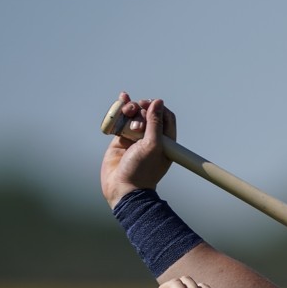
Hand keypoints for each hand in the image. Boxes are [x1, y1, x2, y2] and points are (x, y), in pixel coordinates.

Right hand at [100, 92, 177, 207]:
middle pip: (147, 113)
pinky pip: (121, 122)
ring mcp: (135, 138)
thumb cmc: (142, 170)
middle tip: (135, 118)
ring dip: (130, 109)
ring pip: (134, 115)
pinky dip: (120, 111)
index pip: (165, 116)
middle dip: (141, 109)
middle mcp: (151, 138)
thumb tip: (158, 102)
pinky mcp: (120, 140)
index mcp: (165, 140)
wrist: (123, 188)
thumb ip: (155, 123)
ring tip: (125, 112)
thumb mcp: (153, 145)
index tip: (147, 105)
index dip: (157, 107)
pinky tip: (121, 99)